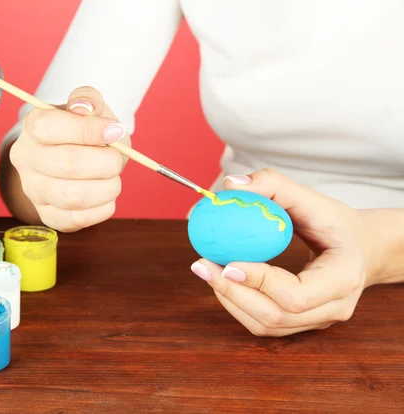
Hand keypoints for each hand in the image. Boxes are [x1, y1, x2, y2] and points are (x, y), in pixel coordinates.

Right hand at [10, 86, 127, 231]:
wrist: (76, 158)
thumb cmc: (85, 132)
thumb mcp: (89, 108)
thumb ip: (88, 100)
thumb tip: (84, 107)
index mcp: (33, 125)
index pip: (49, 127)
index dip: (88, 130)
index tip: (114, 130)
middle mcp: (26, 158)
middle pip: (65, 164)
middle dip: (105, 161)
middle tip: (118, 159)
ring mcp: (34, 190)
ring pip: (71, 196)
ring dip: (106, 187)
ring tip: (114, 179)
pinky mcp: (47, 215)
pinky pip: (75, 220)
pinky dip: (101, 208)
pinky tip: (107, 195)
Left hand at [190, 168, 380, 336]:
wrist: (360, 249)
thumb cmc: (335, 222)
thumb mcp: (311, 198)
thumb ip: (273, 185)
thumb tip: (230, 185)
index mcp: (344, 277)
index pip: (298, 294)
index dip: (260, 282)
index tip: (227, 263)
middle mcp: (334, 307)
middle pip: (276, 315)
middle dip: (232, 292)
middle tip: (200, 265)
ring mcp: (318, 321)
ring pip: (266, 325)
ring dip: (229, 299)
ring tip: (205, 270)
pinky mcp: (302, 324)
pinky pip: (264, 324)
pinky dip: (236, 304)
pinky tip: (221, 280)